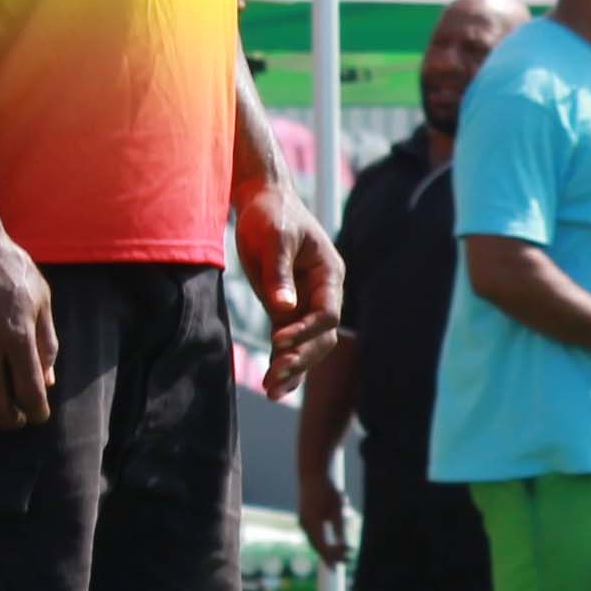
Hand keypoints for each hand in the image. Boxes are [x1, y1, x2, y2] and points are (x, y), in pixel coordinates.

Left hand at [237, 186, 343, 400]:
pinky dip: (283, 363)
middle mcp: (323, 293)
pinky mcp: (285, 308)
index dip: (305, 331)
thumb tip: (284, 309)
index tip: (278, 340)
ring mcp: (305, 303)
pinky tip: (274, 386)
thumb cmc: (271, 213)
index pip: (327, 314)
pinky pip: (289, 342)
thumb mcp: (274, 238)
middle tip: (275, 376)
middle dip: (301, 358)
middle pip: (322, 337)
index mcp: (329, 274)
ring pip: (307, 345)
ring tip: (271, 389)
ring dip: (292, 368)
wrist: (261, 200)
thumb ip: (279, 272)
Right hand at [300, 473, 349, 569]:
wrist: (312, 474)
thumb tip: (344, 545)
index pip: (322, 546)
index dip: (331, 557)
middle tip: (342, 565)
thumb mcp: (338, 509)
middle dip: (330, 555)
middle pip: (317, 545)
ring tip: (340, 555)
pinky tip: (332, 542)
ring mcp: (303, 521)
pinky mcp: (305, 517)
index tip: (340, 567)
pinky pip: (314, 532)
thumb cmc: (327, 490)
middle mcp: (305, 524)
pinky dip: (323, 539)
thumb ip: (340, 528)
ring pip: (315, 539)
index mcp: (313, 524)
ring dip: (327, 548)